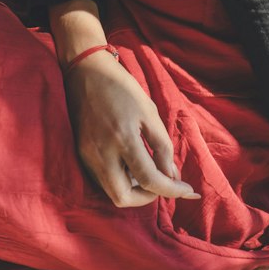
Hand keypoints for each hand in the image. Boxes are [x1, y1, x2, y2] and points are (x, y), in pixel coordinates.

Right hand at [63, 51, 199, 207]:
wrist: (85, 71)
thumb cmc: (121, 87)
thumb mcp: (149, 112)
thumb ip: (162, 147)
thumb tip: (171, 176)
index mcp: (122, 138)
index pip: (149, 180)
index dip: (172, 190)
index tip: (187, 191)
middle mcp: (101, 152)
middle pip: (124, 198)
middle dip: (146, 198)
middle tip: (162, 184)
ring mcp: (87, 155)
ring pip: (111, 192)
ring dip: (133, 190)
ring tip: (148, 170)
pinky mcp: (81, 153)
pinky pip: (103, 180)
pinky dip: (120, 180)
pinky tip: (131, 164)